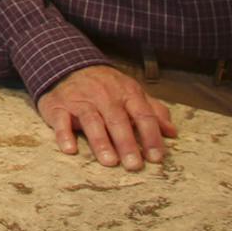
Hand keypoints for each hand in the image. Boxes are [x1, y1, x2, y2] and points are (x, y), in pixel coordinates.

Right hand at [37, 65, 177, 169]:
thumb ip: (152, 111)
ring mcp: (80, 99)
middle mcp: (104, 95)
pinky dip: (64, 134)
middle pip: (117, 119)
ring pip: (92, 120)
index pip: (142, 114)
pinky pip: (61, 120)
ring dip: (100, 141)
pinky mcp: (58, 105)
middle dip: (127, 143)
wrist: (67, 65)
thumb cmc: (105, 86)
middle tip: (135, 165)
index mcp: (126, 92)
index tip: (156, 157)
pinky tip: (70, 149)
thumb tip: (172, 132)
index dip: (150, 136)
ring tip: (109, 161)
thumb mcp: (131, 93)